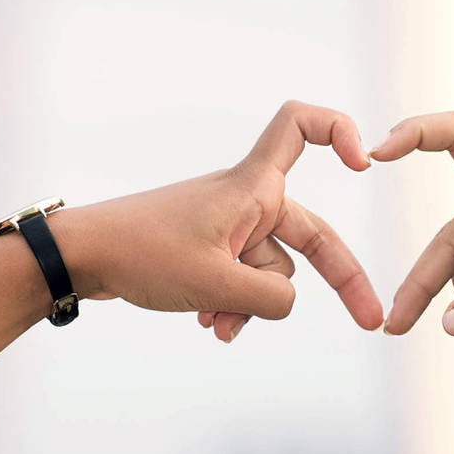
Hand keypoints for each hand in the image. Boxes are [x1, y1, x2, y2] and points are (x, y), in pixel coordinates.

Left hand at [57, 102, 384, 340]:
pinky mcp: (210, 250)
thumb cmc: (142, 255)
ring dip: (252, 305)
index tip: (362, 164)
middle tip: (372, 321)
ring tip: (218, 327)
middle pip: (310, 234)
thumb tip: (286, 305)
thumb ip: (270, 299)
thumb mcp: (216, 285)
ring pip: (270, 271)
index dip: (338, 131)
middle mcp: (246, 201)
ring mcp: (229, 227)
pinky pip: (243, 280)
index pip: (300, 126)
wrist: (81, 258)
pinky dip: (234, 304)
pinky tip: (211, 326)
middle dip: (339, 279)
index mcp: (251, 188)